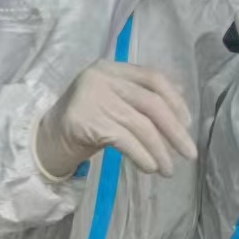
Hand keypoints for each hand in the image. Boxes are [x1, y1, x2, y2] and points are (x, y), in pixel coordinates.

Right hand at [35, 61, 197, 179]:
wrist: (48, 138)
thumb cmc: (88, 119)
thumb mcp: (116, 101)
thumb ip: (142, 95)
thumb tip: (182, 95)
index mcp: (112, 68)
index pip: (153, 77)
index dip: (176, 100)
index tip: (188, 123)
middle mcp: (102, 77)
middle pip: (150, 102)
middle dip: (174, 130)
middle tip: (189, 153)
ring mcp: (92, 98)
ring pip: (139, 125)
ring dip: (160, 150)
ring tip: (168, 170)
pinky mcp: (85, 121)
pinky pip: (124, 140)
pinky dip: (142, 156)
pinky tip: (150, 167)